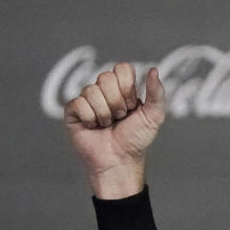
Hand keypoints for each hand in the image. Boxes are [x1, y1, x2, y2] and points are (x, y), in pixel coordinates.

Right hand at [64, 64, 166, 198]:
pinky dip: (90, 118)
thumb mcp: (154, 116)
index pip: (121, 68)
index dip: (127, 87)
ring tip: (107, 125)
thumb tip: (154, 69)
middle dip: (117, 102)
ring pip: (92, 90)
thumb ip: (156, 93)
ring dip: (104, 113)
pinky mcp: (73, 111)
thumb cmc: (136, 141)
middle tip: (120, 118)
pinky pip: (78, 103)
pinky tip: (93, 127)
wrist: (120, 161)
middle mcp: (104, 91)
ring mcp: (87, 100)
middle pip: (106, 77)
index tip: (132, 106)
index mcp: (122, 89)